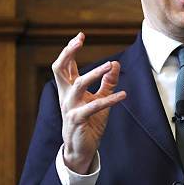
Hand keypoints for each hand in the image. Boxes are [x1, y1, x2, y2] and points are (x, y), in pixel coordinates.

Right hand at [51, 32, 126, 173]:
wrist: (80, 148)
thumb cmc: (89, 122)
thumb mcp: (100, 99)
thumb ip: (107, 83)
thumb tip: (115, 64)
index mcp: (68, 89)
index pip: (65, 65)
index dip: (70, 49)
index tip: (80, 36)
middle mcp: (65, 95)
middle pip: (59, 68)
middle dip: (68, 53)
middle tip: (78, 40)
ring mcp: (70, 107)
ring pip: (78, 84)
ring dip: (94, 73)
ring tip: (109, 65)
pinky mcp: (78, 119)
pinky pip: (95, 106)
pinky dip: (110, 100)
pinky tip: (123, 96)